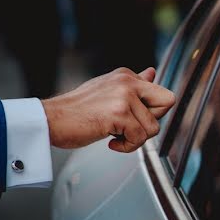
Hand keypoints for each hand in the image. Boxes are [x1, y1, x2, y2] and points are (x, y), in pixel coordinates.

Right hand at [41, 67, 175, 152]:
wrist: (52, 120)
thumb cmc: (77, 111)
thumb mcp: (108, 91)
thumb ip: (134, 84)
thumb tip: (152, 72)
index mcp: (126, 76)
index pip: (163, 94)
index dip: (154, 112)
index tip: (134, 118)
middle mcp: (127, 81)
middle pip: (167, 102)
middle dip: (152, 121)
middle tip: (130, 126)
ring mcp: (123, 96)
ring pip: (153, 127)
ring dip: (135, 139)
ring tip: (114, 134)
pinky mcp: (119, 113)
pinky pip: (139, 138)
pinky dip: (126, 147)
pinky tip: (110, 141)